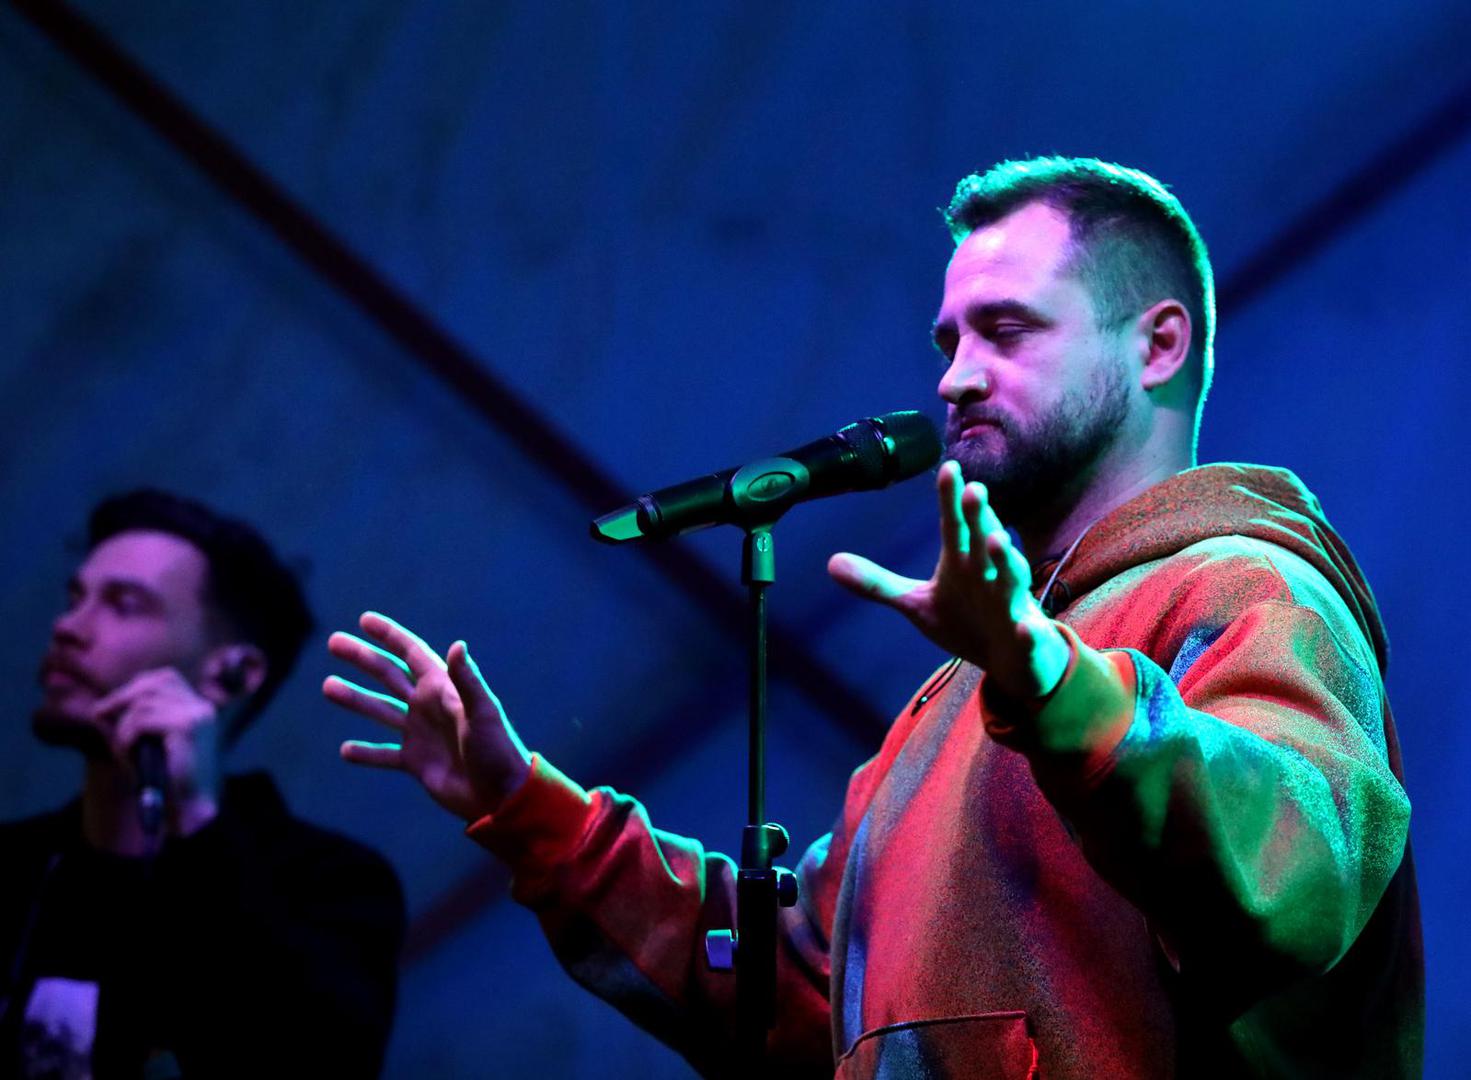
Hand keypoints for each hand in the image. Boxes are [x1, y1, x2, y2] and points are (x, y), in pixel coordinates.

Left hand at [92, 667, 219, 830]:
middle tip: (98, 714)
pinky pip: (142, 721)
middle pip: (155, 682)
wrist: (190, 809)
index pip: (165, 678)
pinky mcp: (187, 728)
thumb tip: (101, 708)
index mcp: (200, 707)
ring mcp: (197, 715)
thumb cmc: (169, 780)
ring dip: (124, 727)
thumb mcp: (150, 744)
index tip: (110, 706)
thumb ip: (135, 722)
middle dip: (122, 696)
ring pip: (144, 704)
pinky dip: (127, 737)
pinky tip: (128, 755)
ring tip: (124, 750)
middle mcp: (203, 706)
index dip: (134, 687)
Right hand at [323, 612, 531, 822]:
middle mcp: (428, 707)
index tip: (364, 619)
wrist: (501, 796)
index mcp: (443, 689)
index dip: (390, 635)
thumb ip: (467, 681)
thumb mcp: (483, 712)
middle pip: (389, 676)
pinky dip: (366, 752)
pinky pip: (384, 755)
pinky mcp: (416, 763)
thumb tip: (458, 644)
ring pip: (381, 711)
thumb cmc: (497, 750)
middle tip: (333, 642)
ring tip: (327, 687)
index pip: (411, 653)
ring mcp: (421, 734)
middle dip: (362, 658)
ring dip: (355, 699)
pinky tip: (345, 750)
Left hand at [827, 460, 1069, 699]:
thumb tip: (831, 562)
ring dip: (1006, 560)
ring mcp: (1011, 604)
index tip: (948, 467)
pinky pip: (1028, 633)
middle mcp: (989, 575)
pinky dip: (1029, 630)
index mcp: (963, 563)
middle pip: (982, 542)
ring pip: (1011, 578)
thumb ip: (878, 583)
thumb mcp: (917, 603)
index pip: (954, 526)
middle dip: (980, 517)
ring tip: (999, 541)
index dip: (950, 499)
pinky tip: (1026, 627)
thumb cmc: (966, 621)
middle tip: (975, 489)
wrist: (1010, 661)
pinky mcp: (1026, 636)